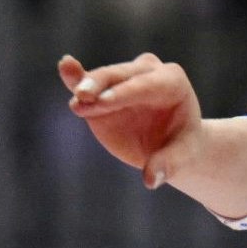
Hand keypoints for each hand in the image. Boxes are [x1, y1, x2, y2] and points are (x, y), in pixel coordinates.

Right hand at [58, 53, 204, 189]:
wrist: (172, 143)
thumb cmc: (181, 146)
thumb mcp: (182, 155)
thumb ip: (167, 164)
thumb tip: (150, 180)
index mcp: (172, 81)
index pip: (144, 86)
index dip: (124, 94)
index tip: (105, 102)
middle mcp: (148, 71)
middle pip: (119, 76)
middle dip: (100, 86)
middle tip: (84, 97)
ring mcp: (124, 78)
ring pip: (101, 79)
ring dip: (85, 88)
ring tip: (74, 101)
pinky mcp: (103, 90)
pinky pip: (86, 80)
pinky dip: (74, 77)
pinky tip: (65, 66)